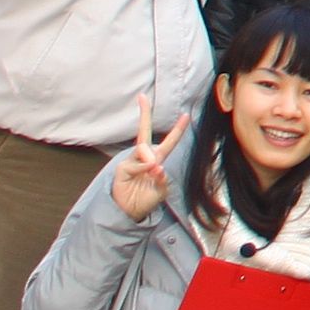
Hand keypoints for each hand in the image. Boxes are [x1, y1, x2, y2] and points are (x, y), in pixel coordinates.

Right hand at [108, 97, 176, 223]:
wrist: (130, 212)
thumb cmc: (146, 200)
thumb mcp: (161, 190)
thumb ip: (162, 178)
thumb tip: (156, 165)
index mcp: (157, 160)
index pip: (169, 142)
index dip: (178, 129)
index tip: (186, 115)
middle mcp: (144, 157)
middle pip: (144, 131)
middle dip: (144, 114)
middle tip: (142, 97)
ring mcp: (132, 161)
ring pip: (143, 149)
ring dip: (150, 160)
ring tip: (153, 171)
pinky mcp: (122, 167)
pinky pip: (135, 163)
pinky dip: (142, 169)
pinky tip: (146, 174)